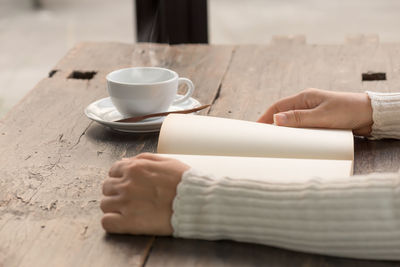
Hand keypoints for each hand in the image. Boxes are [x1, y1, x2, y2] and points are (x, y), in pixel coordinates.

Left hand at [100, 153, 189, 234]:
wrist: (197, 202)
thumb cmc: (185, 181)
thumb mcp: (167, 161)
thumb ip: (143, 159)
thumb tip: (125, 162)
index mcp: (134, 168)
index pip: (113, 171)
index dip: (120, 177)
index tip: (128, 184)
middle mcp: (127, 184)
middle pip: (106, 187)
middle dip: (116, 191)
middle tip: (130, 198)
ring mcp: (126, 204)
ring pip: (104, 204)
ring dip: (114, 207)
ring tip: (129, 210)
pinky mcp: (129, 223)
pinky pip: (106, 222)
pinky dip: (112, 222)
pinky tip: (123, 221)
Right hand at [257, 88, 372, 135]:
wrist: (371, 115)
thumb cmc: (349, 111)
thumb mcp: (323, 116)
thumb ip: (299, 118)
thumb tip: (276, 119)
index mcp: (305, 97)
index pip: (278, 106)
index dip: (265, 117)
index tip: (255, 128)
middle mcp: (306, 103)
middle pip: (282, 114)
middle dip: (271, 125)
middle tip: (262, 138)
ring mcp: (312, 112)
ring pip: (291, 122)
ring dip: (283, 130)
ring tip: (274, 142)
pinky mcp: (319, 121)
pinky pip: (302, 127)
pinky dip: (295, 134)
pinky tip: (293, 141)